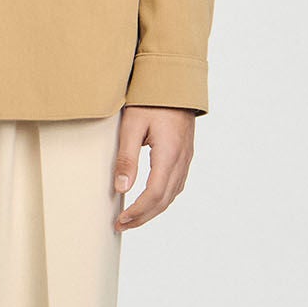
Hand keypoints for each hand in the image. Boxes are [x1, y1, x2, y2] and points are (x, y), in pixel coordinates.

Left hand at [113, 105, 196, 229]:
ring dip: (153, 210)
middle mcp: (181, 159)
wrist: (175, 81)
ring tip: (134, 217)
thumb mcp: (132, 125)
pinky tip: (151, 200)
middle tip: (122, 225)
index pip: (154, 193)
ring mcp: (186, 157)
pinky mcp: (185, 154)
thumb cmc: (151, 99)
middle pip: (164, 199)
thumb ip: (126, 158)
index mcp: (169, 154)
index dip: (138, 211)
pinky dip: (163, 198)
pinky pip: (177, 184)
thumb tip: (121, 188)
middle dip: (143, 216)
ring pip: (172, 194)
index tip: (121, 219)